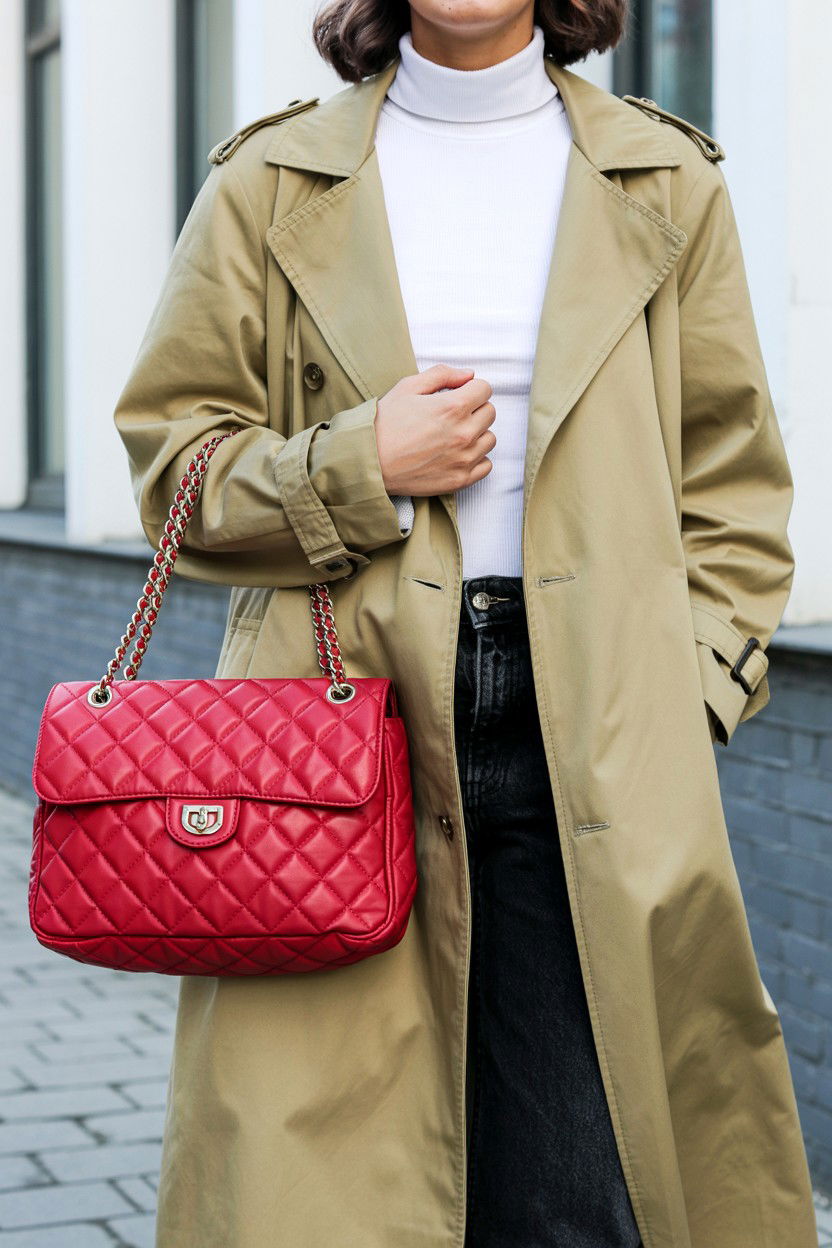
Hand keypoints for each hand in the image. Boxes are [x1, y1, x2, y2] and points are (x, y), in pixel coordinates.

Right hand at [374, 364, 495, 496]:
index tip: (458, 394)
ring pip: (489, 439)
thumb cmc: (385, 423)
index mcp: (453, 407)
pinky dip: (476, 459)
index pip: (484, 389)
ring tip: (453, 436)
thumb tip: (469, 375)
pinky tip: (457, 454)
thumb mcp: (407, 387)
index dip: (470, 388)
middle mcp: (463, 433)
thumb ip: (442, 375)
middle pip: (489, 413)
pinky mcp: (460, 480)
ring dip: (477, 434)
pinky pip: (486, 465)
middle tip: (452, 415)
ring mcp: (464, 459)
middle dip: (474, 409)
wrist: (368, 462)